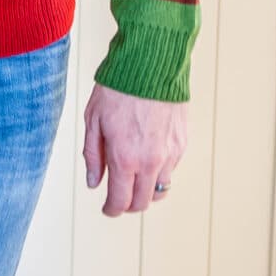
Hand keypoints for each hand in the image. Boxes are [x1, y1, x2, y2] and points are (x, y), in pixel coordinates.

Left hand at [83, 82, 187, 216]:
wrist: (150, 65)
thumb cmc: (117, 89)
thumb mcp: (93, 121)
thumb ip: (93, 155)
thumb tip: (94, 182)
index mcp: (124, 158)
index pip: (120, 201)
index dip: (111, 210)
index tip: (107, 209)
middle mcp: (150, 162)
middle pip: (142, 202)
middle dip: (128, 205)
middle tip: (118, 198)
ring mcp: (170, 154)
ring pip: (160, 189)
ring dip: (146, 191)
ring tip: (134, 180)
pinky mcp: (182, 144)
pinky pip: (171, 169)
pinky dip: (159, 171)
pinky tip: (148, 158)